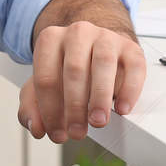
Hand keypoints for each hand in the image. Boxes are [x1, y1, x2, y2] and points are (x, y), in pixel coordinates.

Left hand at [18, 16, 146, 143]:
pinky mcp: (130, 47)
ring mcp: (105, 37)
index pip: (46, 78)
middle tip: (77, 132)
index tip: (57, 133)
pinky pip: (133, 66)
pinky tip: (122, 108)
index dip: (50, 110)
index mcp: (50, 39)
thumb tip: (37, 128)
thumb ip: (32, 107)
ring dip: (100, 97)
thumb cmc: (67, 69)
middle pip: (74, 70)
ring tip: (98, 121)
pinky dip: (129, 90)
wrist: (95, 47)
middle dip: (74, 107)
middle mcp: (78, 33)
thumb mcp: (44, 85)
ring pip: (103, 63)